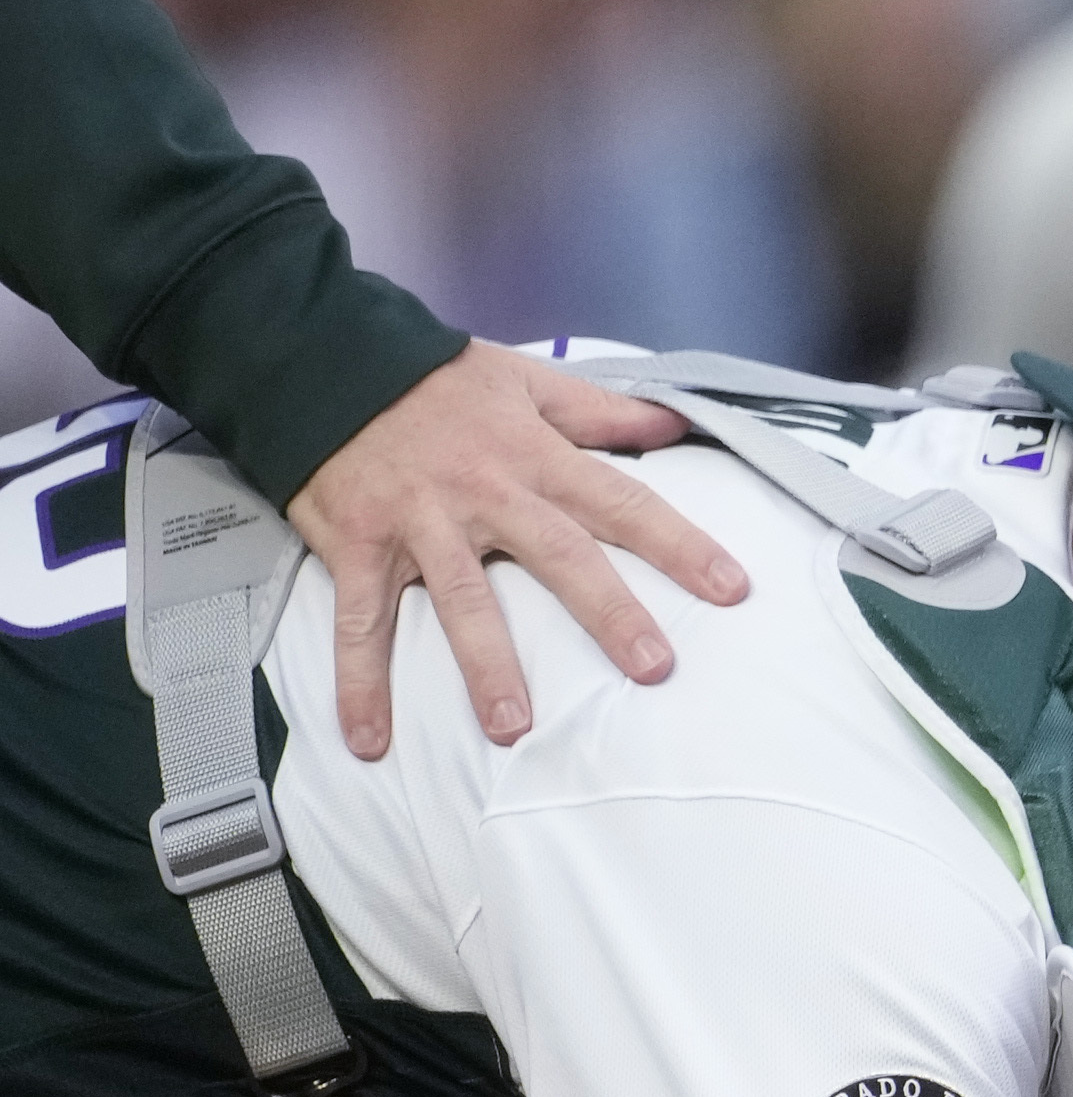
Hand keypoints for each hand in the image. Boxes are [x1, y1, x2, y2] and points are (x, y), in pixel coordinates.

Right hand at [291, 343, 753, 755]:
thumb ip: (599, 411)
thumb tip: (674, 423)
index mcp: (532, 456)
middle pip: (558, 556)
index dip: (678, 543)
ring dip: (486, 666)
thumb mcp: (522, 379)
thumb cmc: (430, 377)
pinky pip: (359, 623)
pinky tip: (370, 739)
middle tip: (653, 668)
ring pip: (461, 599)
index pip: (621, 502)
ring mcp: (419, 524)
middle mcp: (483, 493)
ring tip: (514, 728)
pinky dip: (360, 682)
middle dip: (607, 612)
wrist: (317, 357)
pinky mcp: (358, 547)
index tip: (731, 589)